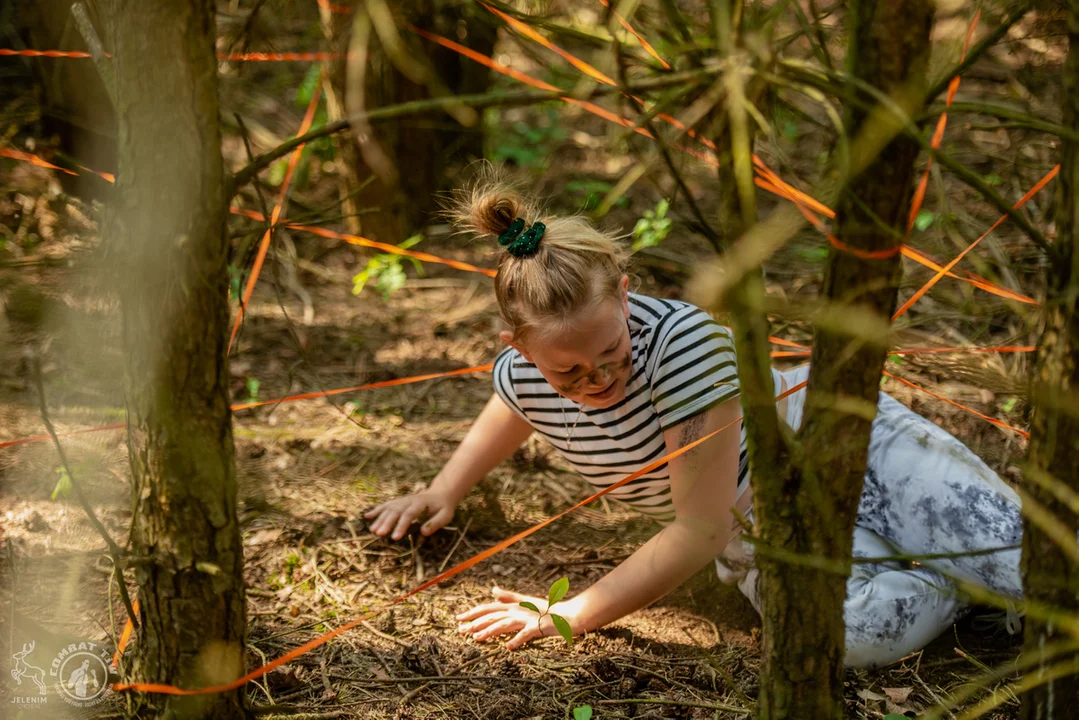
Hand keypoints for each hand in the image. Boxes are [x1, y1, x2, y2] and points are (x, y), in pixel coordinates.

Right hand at [364, 489, 455, 539]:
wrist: (441, 493)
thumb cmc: (443, 507)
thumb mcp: (446, 515)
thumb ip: (435, 523)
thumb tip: (423, 532)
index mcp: (420, 504)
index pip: (409, 515)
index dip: (401, 526)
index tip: (394, 537)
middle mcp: (409, 501)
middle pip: (396, 511)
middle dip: (387, 523)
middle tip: (379, 534)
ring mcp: (402, 500)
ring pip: (389, 508)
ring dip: (380, 518)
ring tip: (372, 530)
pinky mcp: (399, 502)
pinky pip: (386, 505)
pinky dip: (376, 510)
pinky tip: (367, 516)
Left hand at [456, 586, 573, 649]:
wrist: (568, 616)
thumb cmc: (546, 610)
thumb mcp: (526, 601)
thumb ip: (509, 596)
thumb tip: (493, 590)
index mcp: (513, 605)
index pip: (489, 608)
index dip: (473, 612)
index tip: (459, 619)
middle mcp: (517, 610)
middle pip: (493, 615)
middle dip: (476, 622)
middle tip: (461, 630)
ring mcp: (527, 619)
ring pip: (505, 624)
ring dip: (490, 631)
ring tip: (477, 638)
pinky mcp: (538, 627)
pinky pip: (526, 634)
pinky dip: (517, 640)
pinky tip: (508, 647)